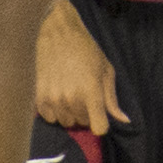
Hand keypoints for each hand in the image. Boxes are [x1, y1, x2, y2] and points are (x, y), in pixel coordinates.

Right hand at [34, 3, 125, 131]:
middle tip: (85, 95)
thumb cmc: (86, 51)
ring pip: (66, 122)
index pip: (99, 128)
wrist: (57, 34)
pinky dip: (55, 111)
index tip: (101, 116)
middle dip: (87, 114)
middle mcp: (71, 98)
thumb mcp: (105, 71)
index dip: (102, 124)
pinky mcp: (39, 98)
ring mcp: (53, 99)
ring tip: (71, 94)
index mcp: (91, 91)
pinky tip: (58, 95)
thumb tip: (123, 120)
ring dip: (71, 113)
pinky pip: (50, 118)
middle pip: (83, 124)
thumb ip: (112, 99)